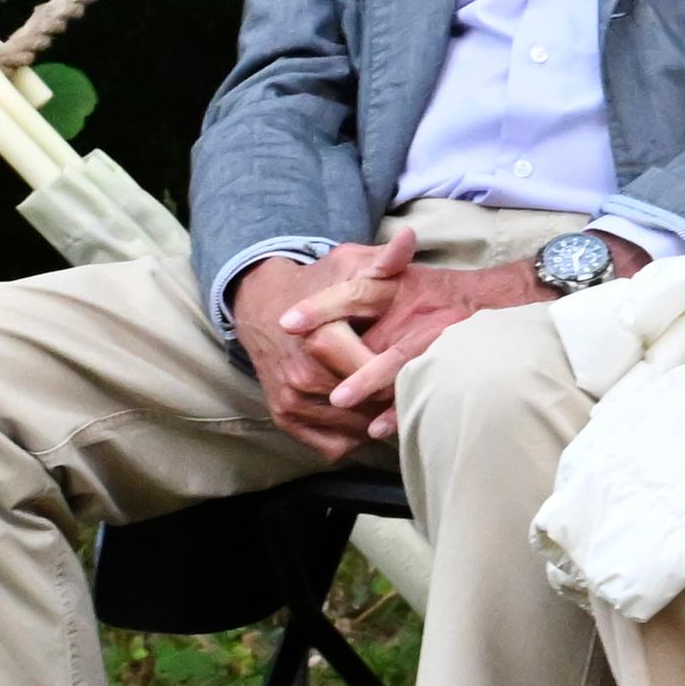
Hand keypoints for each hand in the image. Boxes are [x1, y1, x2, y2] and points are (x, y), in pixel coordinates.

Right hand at [235, 241, 407, 460]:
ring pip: (353, 429)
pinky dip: (352, 436)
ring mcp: (291, 401)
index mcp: (321, 340)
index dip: (405, 374)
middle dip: (394, 399)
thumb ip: (383, 259)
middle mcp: (302, 377)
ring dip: (376, 421)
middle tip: (420, 391)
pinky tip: (366, 417)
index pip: (377, 374)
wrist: (260, 304)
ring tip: (397, 404)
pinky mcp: (284, 418)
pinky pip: (331, 445)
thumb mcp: (347, 265)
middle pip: (369, 406)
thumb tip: (409, 240)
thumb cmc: (314, 283)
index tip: (424, 367)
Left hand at [316, 260, 575, 423]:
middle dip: (348, 360)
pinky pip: (423, 386)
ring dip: (372, 384)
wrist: (499, 302)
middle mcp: (420, 312)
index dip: (321, 306)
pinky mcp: (451, 361)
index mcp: (398, 285)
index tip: (287, 323)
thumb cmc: (436, 292)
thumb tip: (326, 286)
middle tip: (310, 379)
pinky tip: (377, 426)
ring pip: (403, 364)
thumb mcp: (401, 272)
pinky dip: (401, 408)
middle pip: (380, 337)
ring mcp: (439, 338)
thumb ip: (372, 271)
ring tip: (341, 402)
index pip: (355, 291)